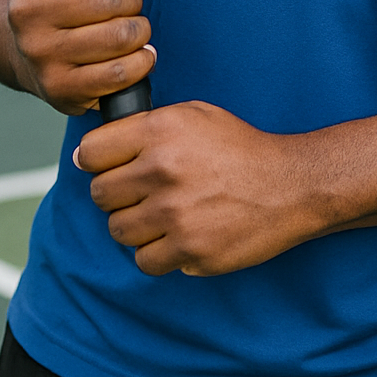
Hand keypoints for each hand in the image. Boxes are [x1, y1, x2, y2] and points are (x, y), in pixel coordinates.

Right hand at [6, 0, 155, 115]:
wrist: (37, 52)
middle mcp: (24, 11)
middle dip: (131, 0)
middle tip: (125, 6)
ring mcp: (39, 53)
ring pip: (118, 36)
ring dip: (139, 31)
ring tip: (130, 29)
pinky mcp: (58, 88)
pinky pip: (120, 73)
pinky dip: (141, 62)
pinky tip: (137, 55)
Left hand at [74, 101, 322, 275]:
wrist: (289, 185)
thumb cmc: (240, 148)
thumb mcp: (195, 115)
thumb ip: (144, 126)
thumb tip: (87, 153)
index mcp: (160, 131)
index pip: (91, 153)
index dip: (96, 161)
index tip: (108, 167)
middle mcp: (162, 170)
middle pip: (100, 194)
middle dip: (117, 194)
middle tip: (142, 193)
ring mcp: (175, 214)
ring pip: (118, 230)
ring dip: (135, 226)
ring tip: (162, 215)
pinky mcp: (190, 250)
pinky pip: (145, 260)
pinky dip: (157, 253)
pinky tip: (177, 236)